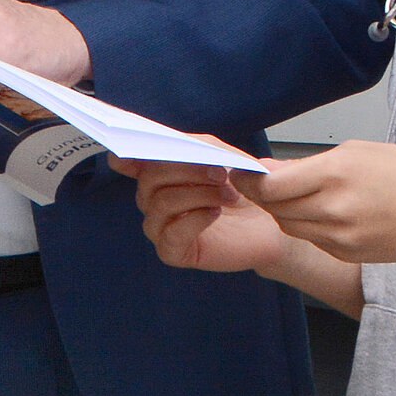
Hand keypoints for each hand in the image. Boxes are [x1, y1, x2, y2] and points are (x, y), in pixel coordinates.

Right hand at [127, 158, 297, 275]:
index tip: (130, 151)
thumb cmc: (246, 190)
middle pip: (149, 179)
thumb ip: (200, 145)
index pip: (127, 164)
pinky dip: (196, 218)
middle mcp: (153, 201)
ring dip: (199, 194)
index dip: (125, 157)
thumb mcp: (226, 157)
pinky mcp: (173, 252)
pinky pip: (171, 233)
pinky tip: (216, 213)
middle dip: (187, 170)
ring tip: (229, 195)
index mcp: (160, 175)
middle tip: (221, 173)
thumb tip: (179, 143)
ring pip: (161, 203)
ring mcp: (160, 228)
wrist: (270, 225)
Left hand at [247, 140, 395, 267]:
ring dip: (285, 212)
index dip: (249, 181)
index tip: (240, 173)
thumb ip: (308, 164)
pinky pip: (313, 240)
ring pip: (290, 227)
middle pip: (275, 209)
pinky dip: (309, 226)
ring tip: (297, 196)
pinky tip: (324, 213)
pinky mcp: (349, 252)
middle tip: (259, 184)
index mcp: (335, 174)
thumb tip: (270, 170)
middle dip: (263, 197)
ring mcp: (342, 236)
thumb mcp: (356, 152)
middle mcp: (335, 209)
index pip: (271, 186)